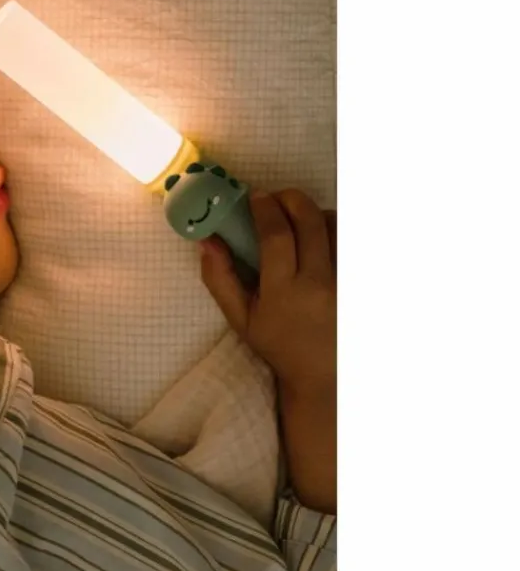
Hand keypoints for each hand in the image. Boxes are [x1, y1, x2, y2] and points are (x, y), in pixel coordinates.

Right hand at [199, 190, 335, 390]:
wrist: (324, 374)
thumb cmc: (278, 343)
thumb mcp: (240, 318)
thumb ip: (219, 278)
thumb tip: (206, 240)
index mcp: (284, 293)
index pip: (276, 235)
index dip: (265, 208)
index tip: (256, 196)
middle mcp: (320, 284)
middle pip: (310, 221)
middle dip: (291, 199)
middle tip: (277, 198)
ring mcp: (347, 282)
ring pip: (337, 226)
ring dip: (316, 213)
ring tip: (300, 220)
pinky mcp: (363, 282)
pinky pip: (352, 241)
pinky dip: (336, 230)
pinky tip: (323, 238)